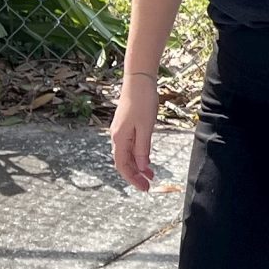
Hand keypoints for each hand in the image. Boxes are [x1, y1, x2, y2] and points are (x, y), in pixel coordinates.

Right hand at [110, 77, 159, 191]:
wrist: (138, 80)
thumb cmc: (142, 102)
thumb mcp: (145, 128)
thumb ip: (142, 149)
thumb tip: (141, 168)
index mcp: (120, 138)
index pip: (123, 166)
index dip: (133, 179)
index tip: (144, 188)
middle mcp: (117, 137)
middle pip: (124, 162)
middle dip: (135, 175)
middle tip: (148, 185)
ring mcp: (121, 131)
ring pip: (127, 155)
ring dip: (138, 166)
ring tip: (151, 174)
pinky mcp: (126, 126)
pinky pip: (130, 146)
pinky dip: (138, 155)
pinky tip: (147, 159)